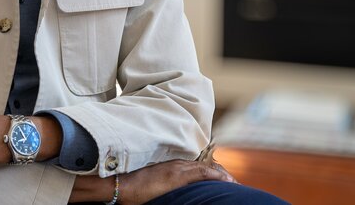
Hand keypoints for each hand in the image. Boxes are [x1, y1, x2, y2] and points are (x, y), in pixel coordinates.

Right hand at [71, 159, 235, 203]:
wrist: (120, 183)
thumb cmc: (131, 185)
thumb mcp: (151, 183)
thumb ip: (163, 184)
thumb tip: (166, 190)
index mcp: (172, 166)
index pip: (198, 167)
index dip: (213, 172)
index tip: (223, 179)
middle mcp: (177, 164)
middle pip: (206, 166)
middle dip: (221, 174)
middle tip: (233, 183)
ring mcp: (178, 169)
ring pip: (207, 168)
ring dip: (222, 176)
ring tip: (234, 184)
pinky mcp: (177, 175)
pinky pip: (203, 172)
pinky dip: (217, 176)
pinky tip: (227, 181)